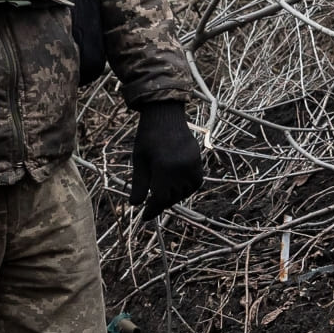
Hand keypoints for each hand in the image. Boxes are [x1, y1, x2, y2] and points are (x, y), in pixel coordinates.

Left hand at [130, 101, 203, 215]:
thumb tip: (135, 205)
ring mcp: (192, 166)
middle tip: (150, 203)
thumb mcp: (139, 160)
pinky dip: (185, 188)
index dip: (152, 210)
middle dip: (160, 202)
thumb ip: (139, 184)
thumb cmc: (148, 137)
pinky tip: (174, 184)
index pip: (160, 199)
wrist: (166, 116)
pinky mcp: (198, 163)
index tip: (145, 217)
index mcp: (164, 169)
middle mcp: (181, 169)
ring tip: (161, 191)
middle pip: (171, 197)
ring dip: (173, 195)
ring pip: (183, 193)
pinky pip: (194, 184)